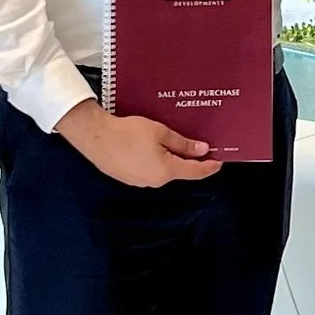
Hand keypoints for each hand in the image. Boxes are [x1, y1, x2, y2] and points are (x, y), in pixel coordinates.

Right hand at [57, 97, 220, 185]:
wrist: (95, 137)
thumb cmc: (127, 133)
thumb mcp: (161, 133)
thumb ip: (183, 144)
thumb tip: (202, 150)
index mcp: (166, 171)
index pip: (195, 172)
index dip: (209, 166)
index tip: (219, 161)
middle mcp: (155, 181)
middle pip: (179, 171)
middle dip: (188, 159)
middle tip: (197, 144)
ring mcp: (140, 181)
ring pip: (162, 170)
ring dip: (170, 158)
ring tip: (171, 141)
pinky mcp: (128, 177)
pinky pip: (148, 169)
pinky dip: (154, 160)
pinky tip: (150, 146)